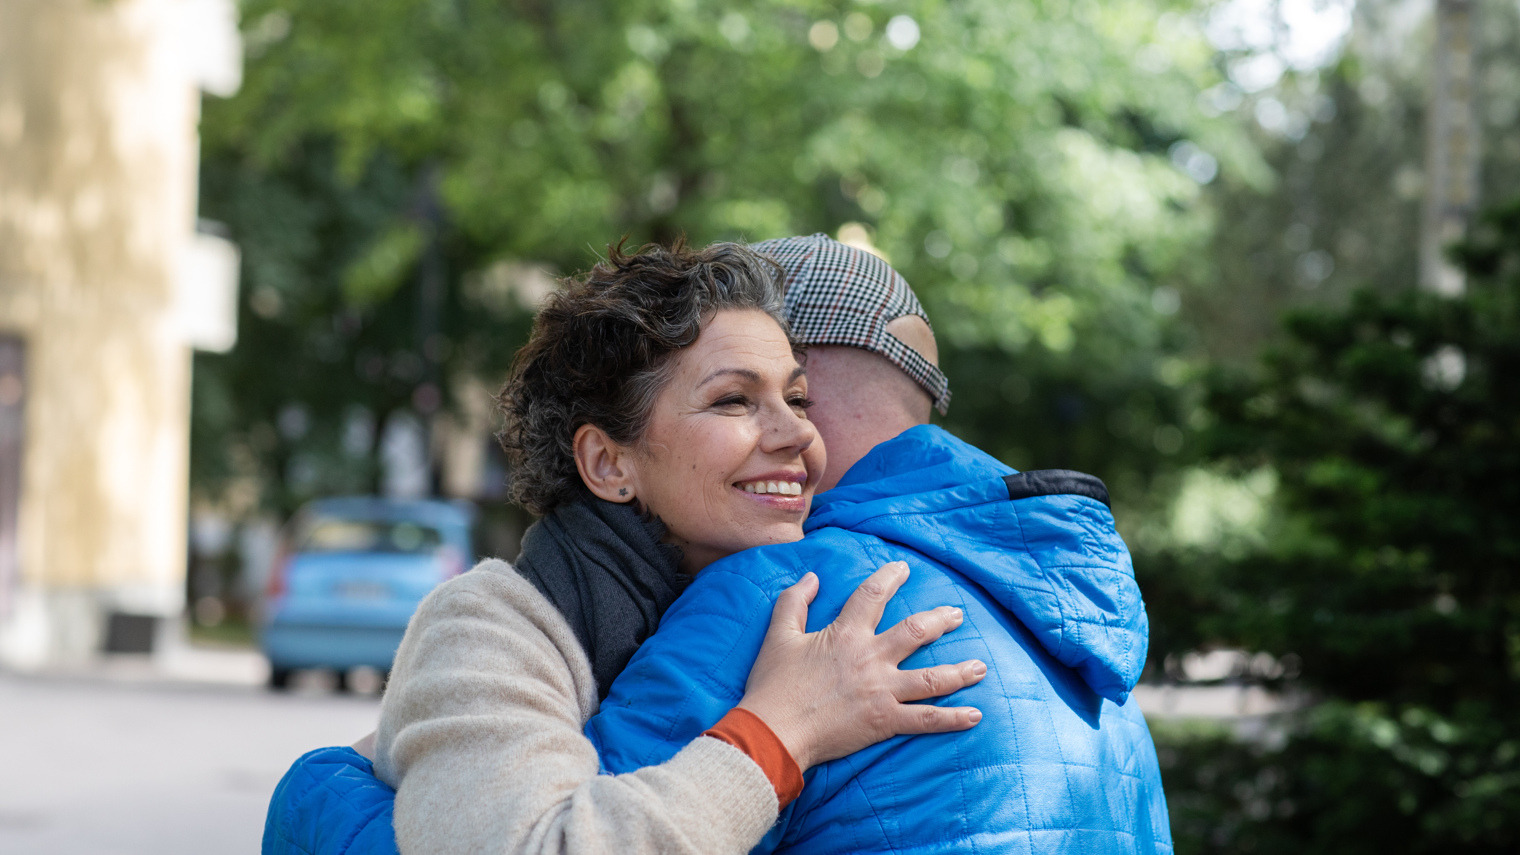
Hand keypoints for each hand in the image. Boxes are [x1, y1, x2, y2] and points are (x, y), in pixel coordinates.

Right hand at [736, 561, 984, 770]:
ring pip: (931, 678)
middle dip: (940, 621)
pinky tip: (974, 715)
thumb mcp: (778, 635)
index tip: (903, 568)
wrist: (774, 731)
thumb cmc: (774, 685)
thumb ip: (793, 602)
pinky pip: (926, 719)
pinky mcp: (884, 721)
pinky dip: (952, 719)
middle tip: (956, 615)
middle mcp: (870, 658)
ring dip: (959, 671)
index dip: (889, 577)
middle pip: (916, 632)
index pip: (873, 595)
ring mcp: (882, 691)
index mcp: (845, 634)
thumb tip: (811, 577)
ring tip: (980, 667)